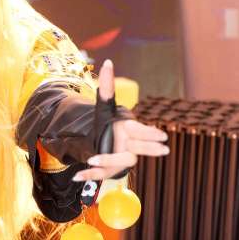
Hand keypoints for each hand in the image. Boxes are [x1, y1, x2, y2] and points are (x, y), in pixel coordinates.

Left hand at [72, 59, 168, 182]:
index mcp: (130, 130)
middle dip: (147, 149)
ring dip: (107, 160)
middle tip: (162, 150)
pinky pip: (100, 175)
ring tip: (93, 159)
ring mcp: (121, 160)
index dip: (151, 134)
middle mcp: (130, 146)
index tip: (163, 136)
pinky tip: (76, 176)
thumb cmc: (108, 124)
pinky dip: (88, 176)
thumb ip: (106, 88)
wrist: (102, 143)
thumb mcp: (104, 107)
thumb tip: (107, 62)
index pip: (142, 131)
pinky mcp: (110, 170)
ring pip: (120, 162)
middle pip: (138, 149)